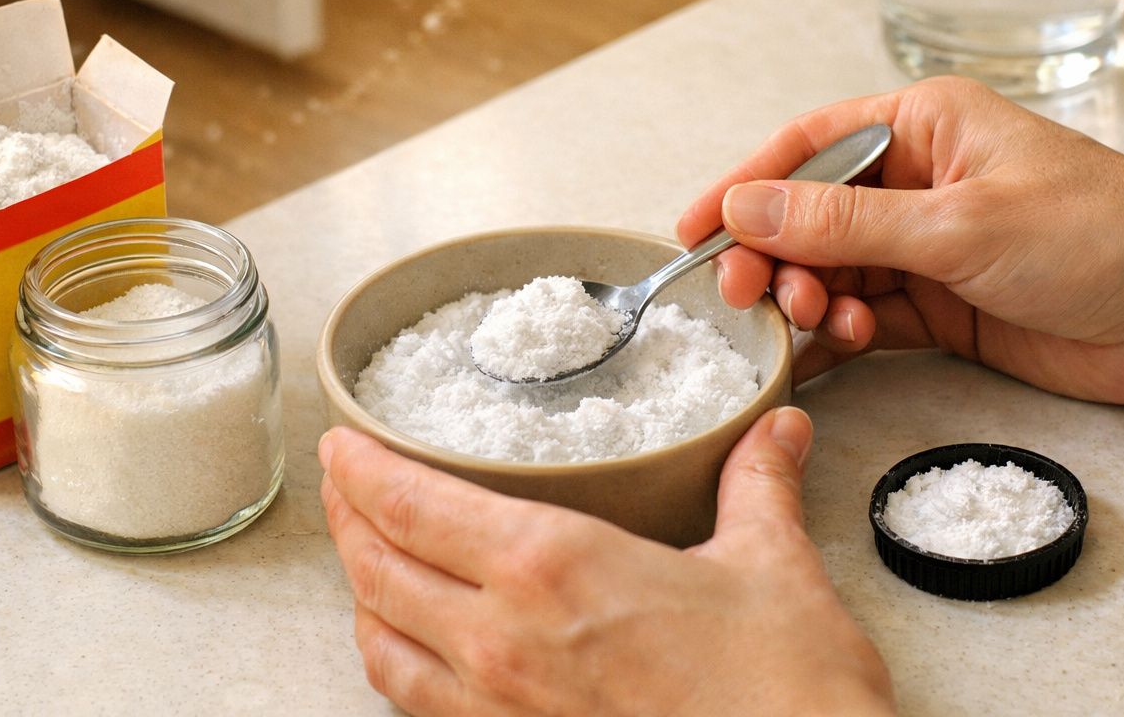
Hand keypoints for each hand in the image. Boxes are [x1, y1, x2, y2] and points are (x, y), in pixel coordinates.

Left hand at [319, 413, 893, 716]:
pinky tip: (408, 644)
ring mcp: (499, 708)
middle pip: (378, 567)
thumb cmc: (783, 692)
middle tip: (340, 481)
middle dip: (347, 515)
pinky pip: (416, 703)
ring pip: (381, 640)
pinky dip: (393, 658)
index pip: (415, 505)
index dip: (362, 468)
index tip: (343, 442)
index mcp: (552, 567)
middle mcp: (503, 639)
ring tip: (362, 554)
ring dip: (358, 588)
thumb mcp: (773, 568)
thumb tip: (779, 433)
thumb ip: (757, 486)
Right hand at [678, 76, 1123, 402]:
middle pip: (808, 216)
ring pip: (832, 271)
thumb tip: (745, 206)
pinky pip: (868, 318)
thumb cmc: (1101, 234)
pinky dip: (845, 336)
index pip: (805, 148)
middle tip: (745, 296)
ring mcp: (928, 246)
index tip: (690, 229)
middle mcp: (917, 181)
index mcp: (922, 127)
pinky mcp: (944, 306)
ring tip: (820, 325)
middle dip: (772, 256)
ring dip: (811, 300)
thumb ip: (844, 222)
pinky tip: (842, 348)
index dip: (741, 186)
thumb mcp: (958, 222)